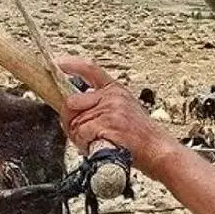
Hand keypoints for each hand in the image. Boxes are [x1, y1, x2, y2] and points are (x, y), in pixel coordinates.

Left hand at [55, 56, 180, 178]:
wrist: (158, 149)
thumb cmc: (139, 135)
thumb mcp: (124, 109)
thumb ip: (100, 105)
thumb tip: (71, 108)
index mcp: (115, 89)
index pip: (90, 69)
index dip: (70, 65)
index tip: (57, 64)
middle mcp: (113, 96)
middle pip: (72, 103)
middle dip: (71, 121)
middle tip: (83, 134)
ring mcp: (111, 109)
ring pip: (76, 122)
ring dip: (80, 137)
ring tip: (97, 142)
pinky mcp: (109, 124)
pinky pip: (82, 133)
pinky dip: (85, 144)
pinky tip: (99, 146)